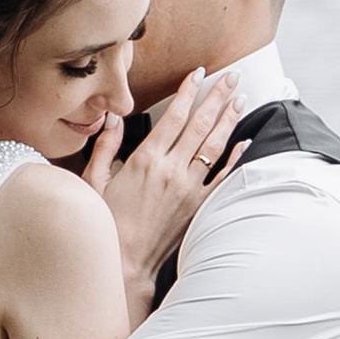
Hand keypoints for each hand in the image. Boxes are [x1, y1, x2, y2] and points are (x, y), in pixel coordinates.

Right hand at [86, 71, 247, 323]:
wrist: (126, 264)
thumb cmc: (106, 224)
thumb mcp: (95, 182)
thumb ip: (105, 146)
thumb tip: (113, 117)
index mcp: (146, 159)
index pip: (174, 116)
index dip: (188, 91)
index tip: (199, 73)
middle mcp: (172, 170)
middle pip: (201, 124)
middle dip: (218, 96)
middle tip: (232, 76)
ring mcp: (189, 188)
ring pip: (216, 145)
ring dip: (230, 119)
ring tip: (241, 98)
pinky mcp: (198, 206)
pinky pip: (222, 176)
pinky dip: (235, 156)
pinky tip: (243, 140)